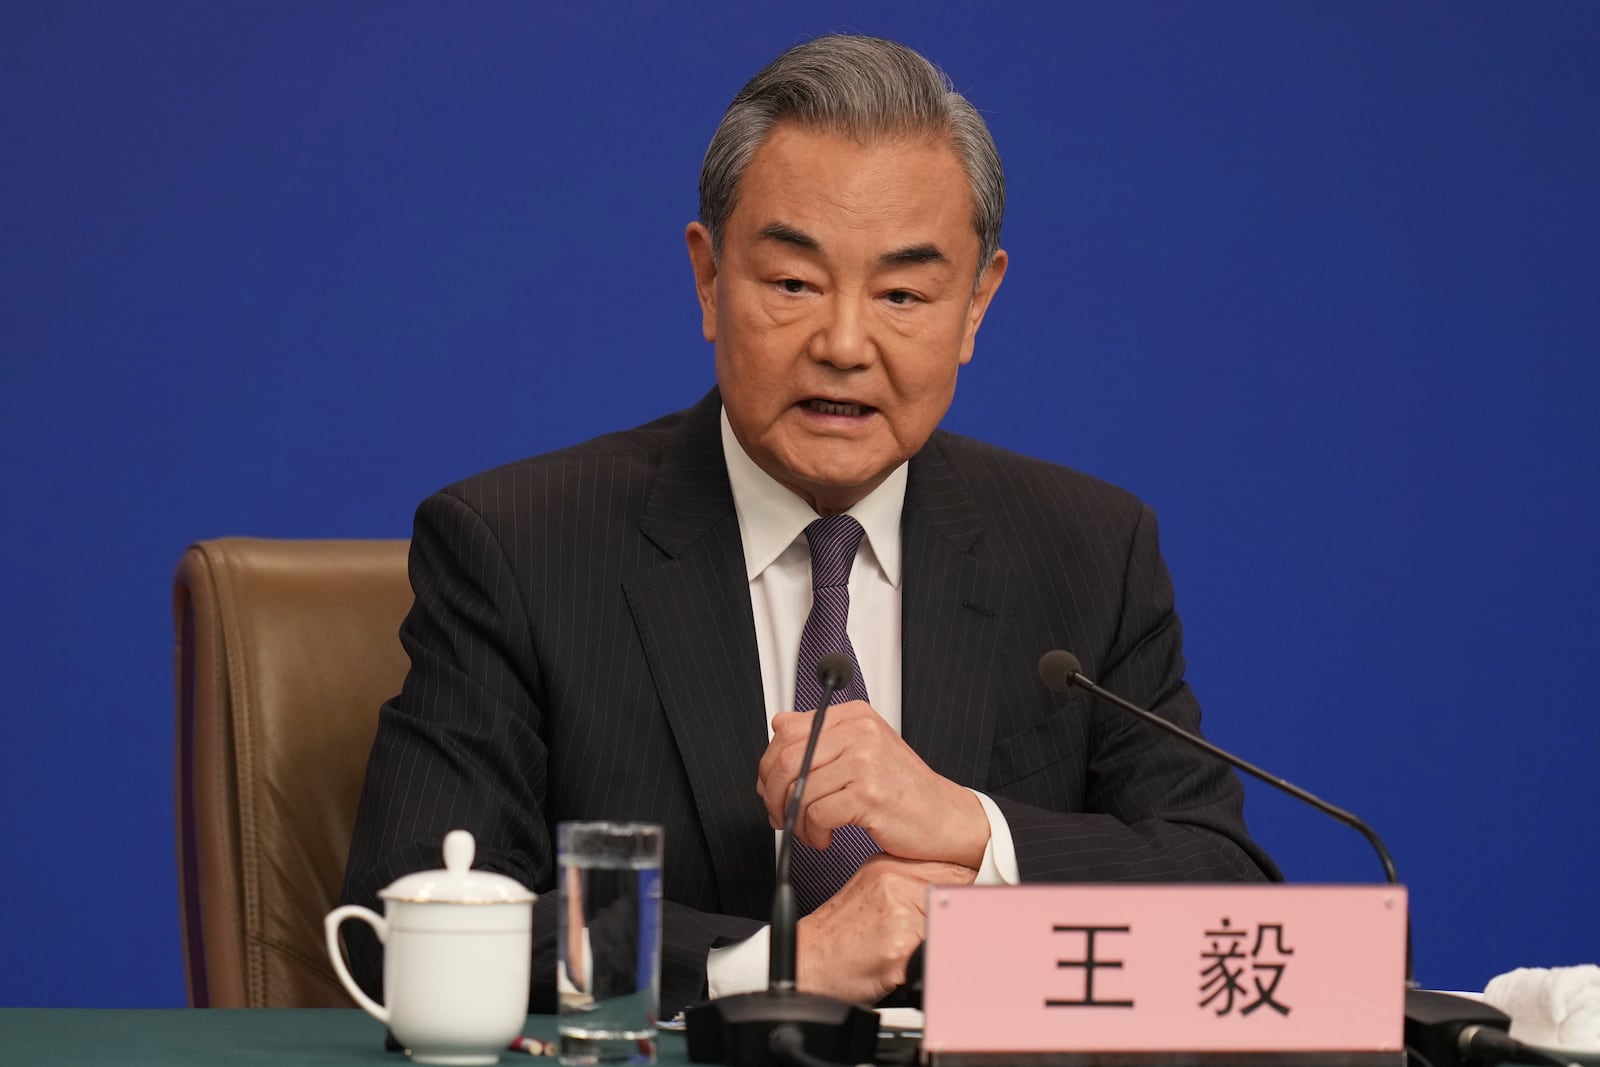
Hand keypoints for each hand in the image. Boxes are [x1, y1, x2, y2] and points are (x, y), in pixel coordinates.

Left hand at [756, 700, 989, 867]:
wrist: (947, 818)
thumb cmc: (904, 790)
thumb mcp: (864, 750)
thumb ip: (823, 737)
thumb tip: (778, 726)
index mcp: (855, 716)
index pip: (787, 731)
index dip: (769, 766)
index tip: (771, 788)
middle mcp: (859, 731)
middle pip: (786, 759)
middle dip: (774, 796)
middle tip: (781, 815)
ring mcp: (865, 761)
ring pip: (799, 790)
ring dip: (796, 821)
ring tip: (812, 831)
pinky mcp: (868, 794)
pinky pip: (817, 814)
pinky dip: (814, 833)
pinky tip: (827, 837)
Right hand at [795, 854, 976, 1003]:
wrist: (808, 961)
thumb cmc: (840, 934)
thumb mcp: (874, 890)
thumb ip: (912, 883)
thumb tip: (958, 889)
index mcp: (891, 863)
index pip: (954, 866)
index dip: (970, 887)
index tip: (975, 900)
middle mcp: (895, 880)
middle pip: (958, 895)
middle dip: (958, 919)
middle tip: (941, 934)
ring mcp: (897, 910)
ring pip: (949, 926)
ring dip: (938, 945)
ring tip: (908, 952)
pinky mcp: (898, 944)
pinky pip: (932, 956)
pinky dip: (924, 968)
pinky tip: (899, 966)